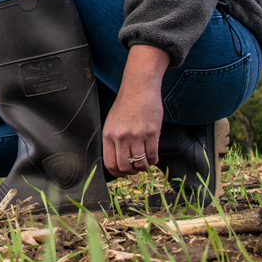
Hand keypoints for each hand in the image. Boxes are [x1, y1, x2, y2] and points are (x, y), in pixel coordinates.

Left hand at [103, 45, 169, 176]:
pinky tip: (152, 157)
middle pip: (125, 167)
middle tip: (135, 168)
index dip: (117, 173)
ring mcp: (137, 135)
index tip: (123, 173)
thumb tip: (117, 162)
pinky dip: (153, 161)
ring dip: (143, 167)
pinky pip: (152, 155)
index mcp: (109, 135)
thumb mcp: (112, 123)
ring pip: (140, 164)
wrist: (139, 88)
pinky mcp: (152, 132)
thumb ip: (112, 141)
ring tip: (144, 163)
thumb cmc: (125, 106)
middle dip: (131, 172)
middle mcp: (122, 137)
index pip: (110, 164)